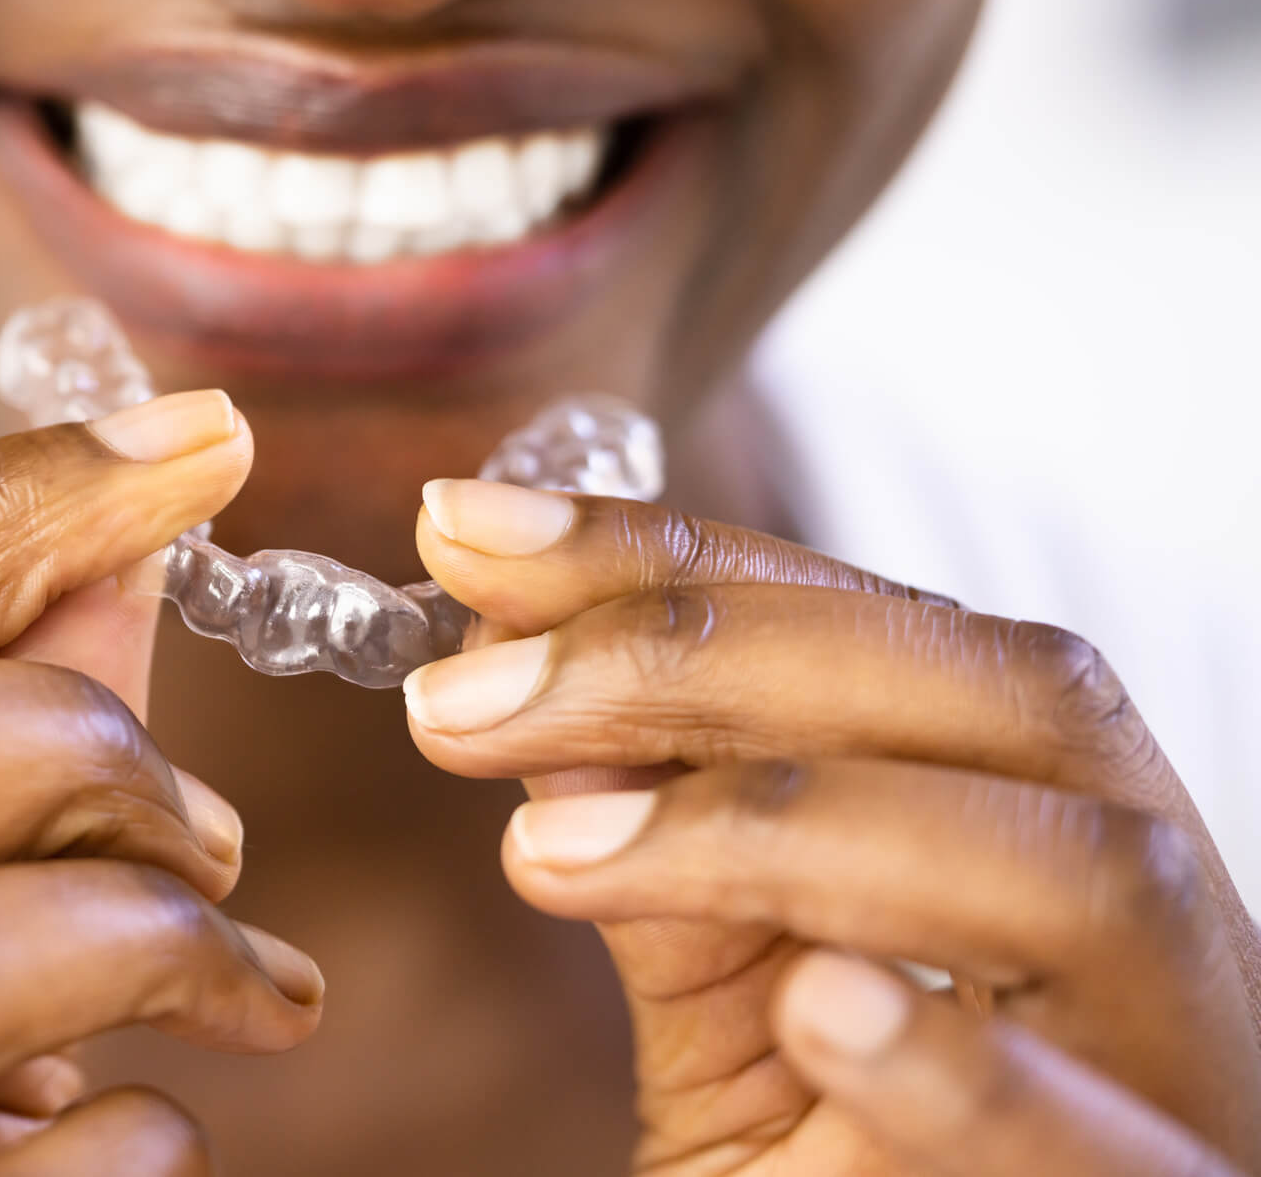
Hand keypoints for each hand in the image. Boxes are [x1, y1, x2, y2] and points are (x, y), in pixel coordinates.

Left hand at [407, 479, 1260, 1174]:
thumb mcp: (733, 1024)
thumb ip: (667, 877)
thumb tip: (519, 686)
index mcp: (1052, 835)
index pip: (892, 636)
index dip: (677, 566)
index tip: (468, 535)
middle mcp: (1154, 929)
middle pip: (1008, 699)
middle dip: (711, 656)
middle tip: (464, 699)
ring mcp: (1187, 1074)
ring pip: (1081, 879)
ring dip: (789, 825)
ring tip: (547, 852)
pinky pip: (1104, 1149)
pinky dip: (959, 1069)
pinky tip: (816, 1010)